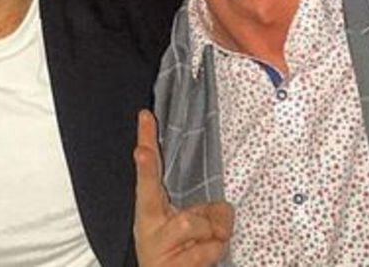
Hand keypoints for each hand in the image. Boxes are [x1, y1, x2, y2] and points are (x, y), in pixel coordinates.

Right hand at [134, 110, 232, 266]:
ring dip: (211, 231)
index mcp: (151, 211)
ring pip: (192, 222)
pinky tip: (204, 257)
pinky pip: (205, 249)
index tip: (145, 117)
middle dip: (146, 169)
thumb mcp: (189, 225)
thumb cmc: (179, 253)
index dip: (146, 144)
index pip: (147, 173)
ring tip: (208, 242)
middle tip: (143, 152)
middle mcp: (148, 226)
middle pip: (149, 191)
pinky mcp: (171, 265)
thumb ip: (207, 210)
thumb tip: (226, 210)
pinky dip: (214, 251)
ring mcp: (157, 246)